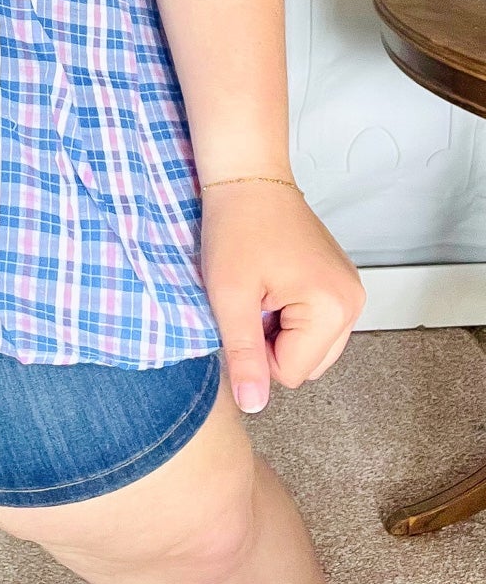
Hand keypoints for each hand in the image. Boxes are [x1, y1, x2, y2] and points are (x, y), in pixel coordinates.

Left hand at [199, 180, 365, 413]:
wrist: (247, 177)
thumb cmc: (235, 229)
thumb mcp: (230, 296)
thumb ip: (243, 355)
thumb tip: (253, 406)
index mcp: (332, 308)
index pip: (292, 373)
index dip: (257, 350)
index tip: (244, 308)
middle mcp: (353, 302)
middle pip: (308, 364)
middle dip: (272, 342)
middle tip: (252, 298)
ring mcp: (350, 290)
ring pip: (311, 346)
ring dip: (281, 329)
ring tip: (262, 289)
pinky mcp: (341, 281)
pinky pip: (316, 322)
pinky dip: (291, 313)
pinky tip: (273, 282)